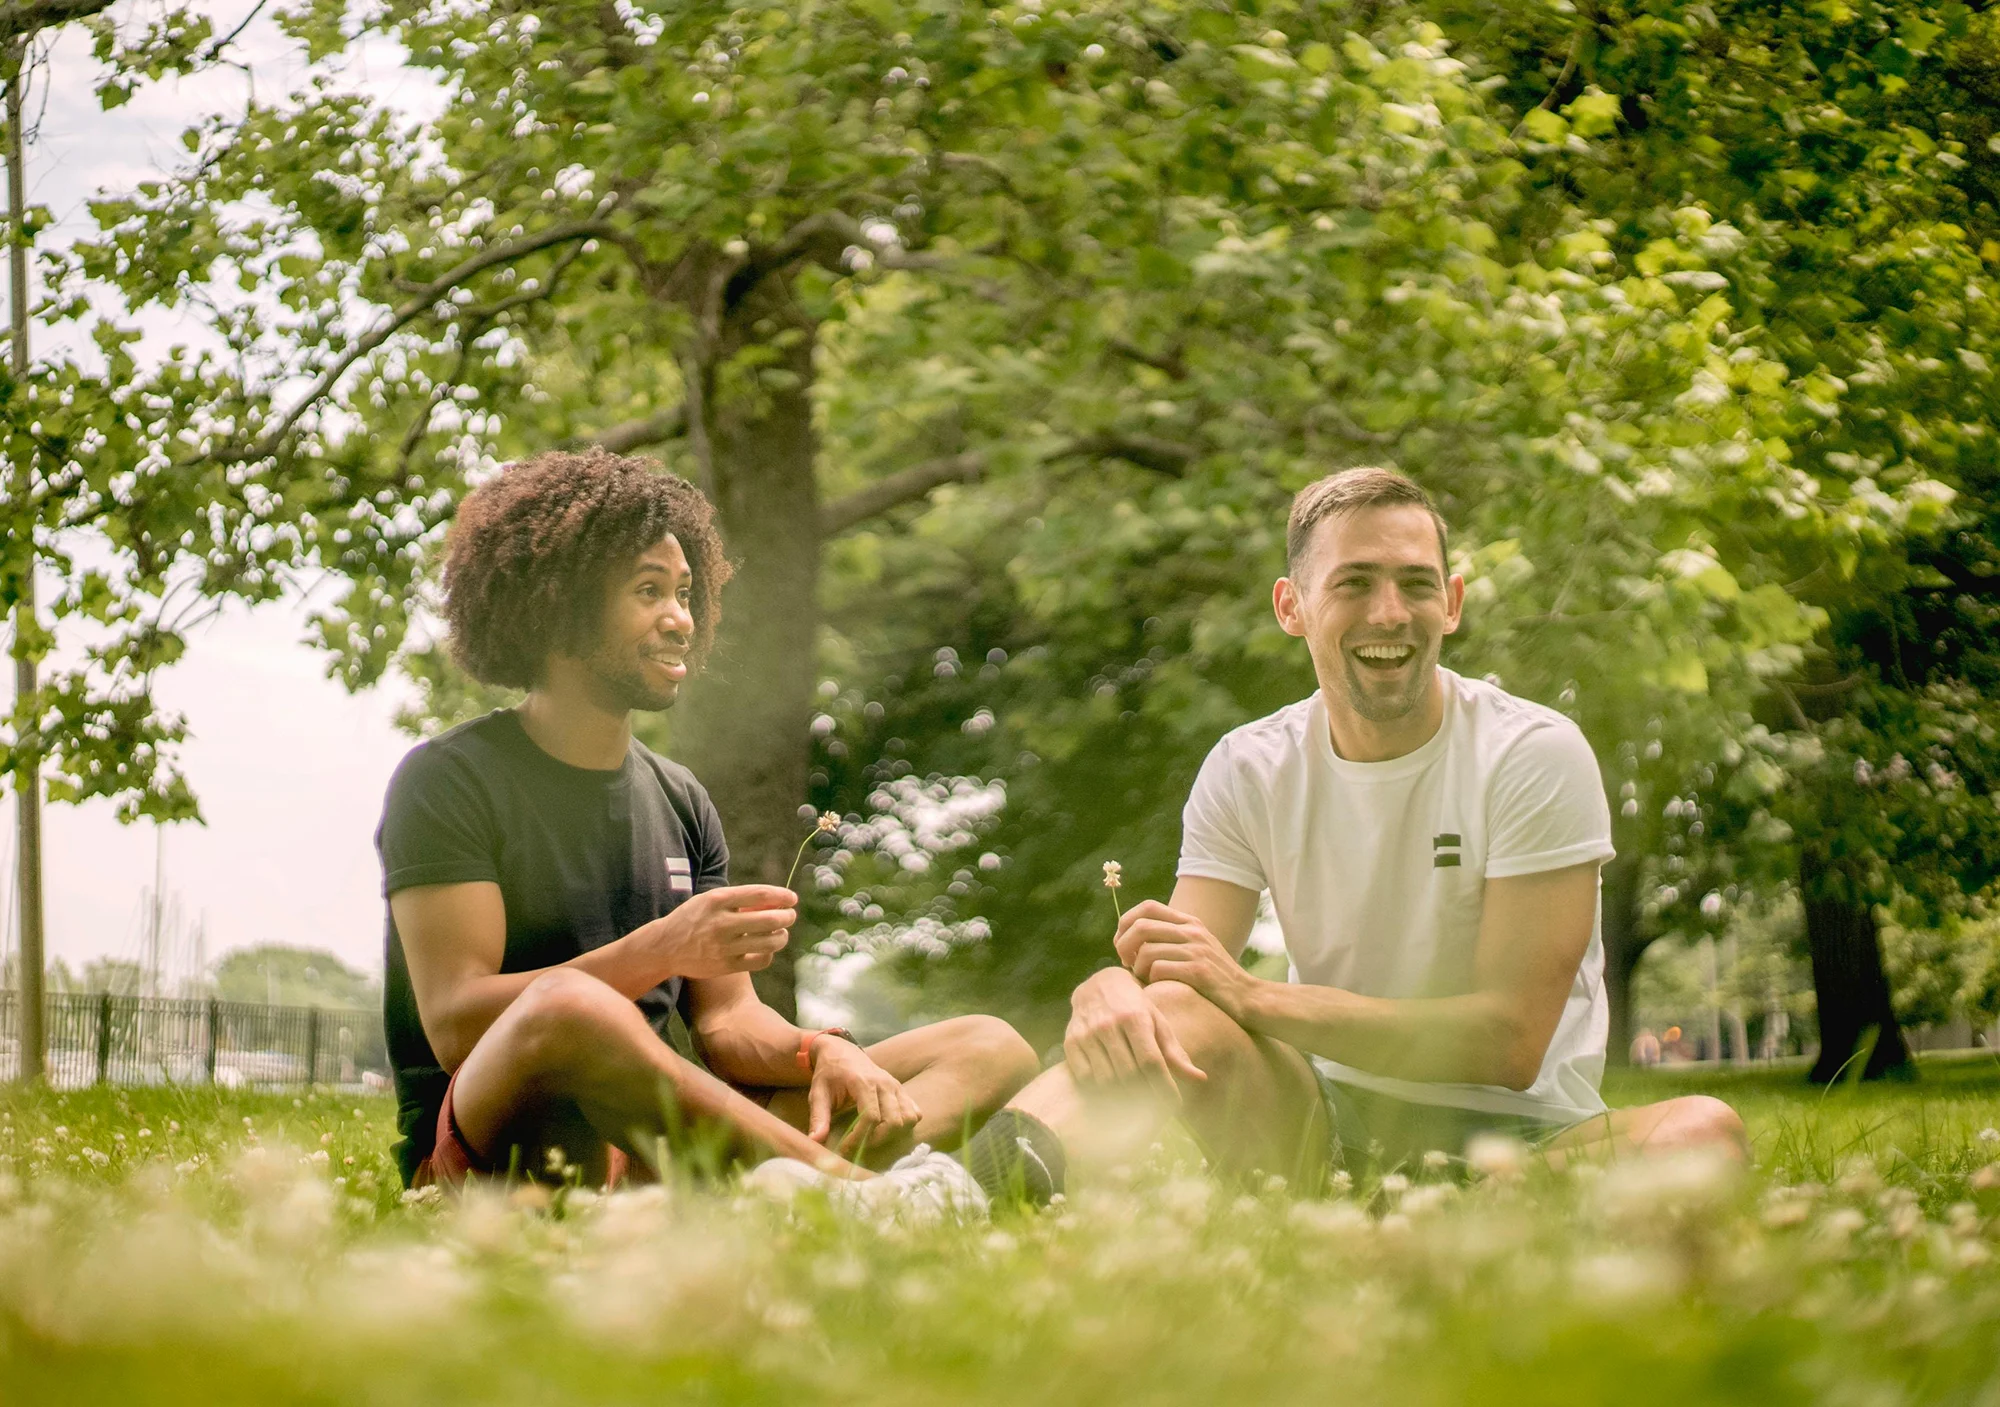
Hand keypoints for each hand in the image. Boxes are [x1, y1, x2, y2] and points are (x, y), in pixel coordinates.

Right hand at [630, 885, 795, 979]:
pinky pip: (761, 960)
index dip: (782, 896)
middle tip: (790, 915)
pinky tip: (766, 948)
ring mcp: (724, 946)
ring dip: (782, 936)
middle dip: (787, 916)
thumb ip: (739, 898)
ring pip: (770, 942)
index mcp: (718, 900)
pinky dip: (769, 954)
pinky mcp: (726, 966)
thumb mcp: (710, 900)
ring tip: (781, 932)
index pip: (760, 894)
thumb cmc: (694, 918)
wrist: (666, 947)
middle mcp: (722, 923)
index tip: (792, 898)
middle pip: (770, 919)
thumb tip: (775, 900)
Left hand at [807, 1038, 921, 1155]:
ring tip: (872, 1138)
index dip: (859, 1138)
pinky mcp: (901, 1090)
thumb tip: (815, 1141)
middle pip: (893, 1121)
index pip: (871, 1117)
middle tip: (858, 1146)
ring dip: (893, 1134)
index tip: (845, 1148)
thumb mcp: (818, 1093)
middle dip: (877, 1140)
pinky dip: (905, 1125)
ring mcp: (896, 1086)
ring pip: (908, 1118)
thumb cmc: (828, 1073)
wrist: (840, 1051)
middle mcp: (885, 1083)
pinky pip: (914, 1112)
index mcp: (863, 1082)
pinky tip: (887, 1129)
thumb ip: (818, 1117)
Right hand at [1063, 966, 1205, 1100]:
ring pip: (1106, 1080)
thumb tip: (1201, 1079)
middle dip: (1145, 1095)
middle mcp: (1109, 1024)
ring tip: (1134, 1098)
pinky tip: (1111, 1086)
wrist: (1098, 985)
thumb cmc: (1135, 1008)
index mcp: (1135, 1018)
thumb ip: (1175, 1053)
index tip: (1173, 1105)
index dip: (1164, 1088)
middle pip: (1129, 1075)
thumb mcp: (1158, 1023)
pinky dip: (1099, 1088)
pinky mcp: (1070, 1041)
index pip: (1151, 1063)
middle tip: (1155, 1105)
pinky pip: (1085, 1077)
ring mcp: (1087, 1033)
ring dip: (1122, 1094)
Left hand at [1113, 899, 1256, 1020]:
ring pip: (1146, 951)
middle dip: (1124, 945)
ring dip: (1137, 969)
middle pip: (1141, 926)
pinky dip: (1150, 980)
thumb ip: (1172, 939)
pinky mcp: (1198, 971)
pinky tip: (1158, 987)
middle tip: (1125, 963)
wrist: (1248, 997)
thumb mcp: (1197, 948)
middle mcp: (1193, 931)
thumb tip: (1132, 938)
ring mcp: (1197, 950)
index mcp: (1190, 922)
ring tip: (1144, 979)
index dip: (1126, 922)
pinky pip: (1158, 969)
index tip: (1122, 943)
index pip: (1147, 907)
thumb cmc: (1215, 979)